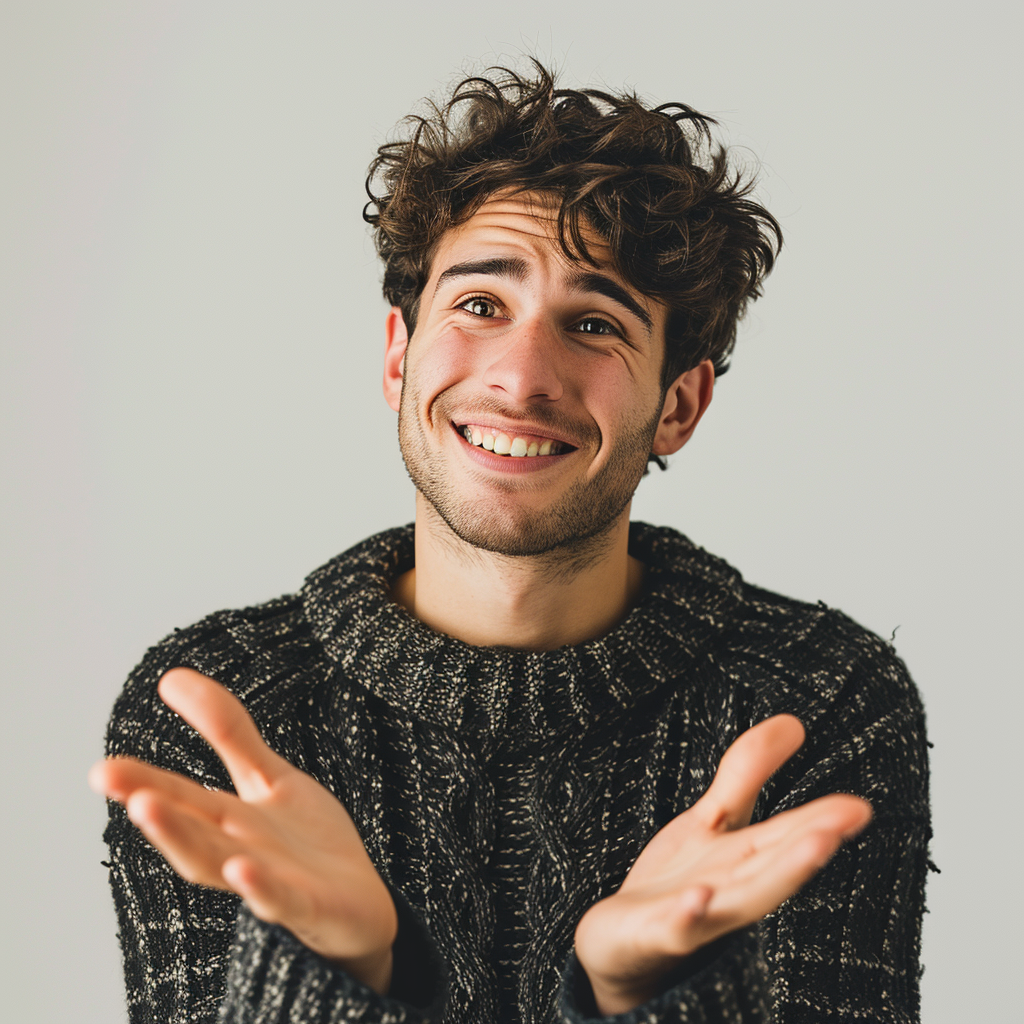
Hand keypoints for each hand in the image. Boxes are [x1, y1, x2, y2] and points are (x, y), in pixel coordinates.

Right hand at [89, 668, 396, 994]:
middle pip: (190, 829)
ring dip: (182, 840)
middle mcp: (240, 851)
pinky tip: (242, 869)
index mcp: (229, 820)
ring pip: (218, 864)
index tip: (101, 768)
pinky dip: (259, 888)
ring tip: (149, 808)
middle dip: (152, 806)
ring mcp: (271, 881)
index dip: (142, 780)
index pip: (181, 796)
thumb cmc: (304, 843)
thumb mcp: (268, 776)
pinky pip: (279, 899)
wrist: (361, 904)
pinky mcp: (307, 905)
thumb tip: (172, 677)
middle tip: (106, 778)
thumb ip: (227, 732)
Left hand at [573, 715, 871, 1015]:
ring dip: (774, 880)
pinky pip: (677, 928)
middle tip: (843, 824)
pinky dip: (690, 916)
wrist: (620, 945)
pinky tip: (698, 900)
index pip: (788, 838)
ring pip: (741, 901)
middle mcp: (730, 892)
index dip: (822, 821)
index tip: (860, 807)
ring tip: (809, 851)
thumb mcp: (713, 819)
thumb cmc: (676, 885)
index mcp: (746, 863)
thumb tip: (793, 723)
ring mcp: (697, 917)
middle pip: (773, 869)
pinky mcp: (657, 934)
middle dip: (808, 848)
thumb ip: (748, 773)